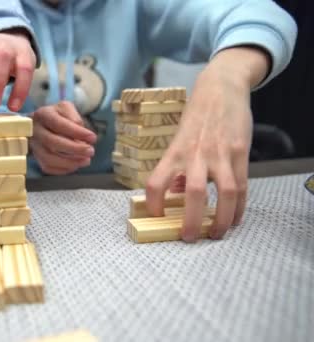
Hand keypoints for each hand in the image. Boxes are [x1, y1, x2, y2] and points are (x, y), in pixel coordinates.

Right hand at [30, 101, 96, 174]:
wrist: (42, 124)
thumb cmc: (58, 116)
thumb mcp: (67, 109)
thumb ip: (75, 118)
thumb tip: (82, 135)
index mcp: (43, 114)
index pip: (58, 124)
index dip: (76, 132)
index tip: (93, 138)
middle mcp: (35, 131)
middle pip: (52, 142)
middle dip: (74, 149)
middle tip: (90, 151)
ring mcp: (34, 146)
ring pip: (48, 158)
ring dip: (70, 162)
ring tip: (86, 161)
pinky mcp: (36, 158)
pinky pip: (47, 167)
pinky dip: (63, 169)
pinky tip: (76, 165)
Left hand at [146, 47, 270, 241]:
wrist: (220, 89)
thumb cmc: (196, 118)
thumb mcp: (179, 139)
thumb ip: (177, 166)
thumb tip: (176, 194)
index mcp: (174, 152)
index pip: (155, 182)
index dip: (153, 203)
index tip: (156, 216)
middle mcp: (195, 154)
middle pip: (192, 194)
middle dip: (190, 221)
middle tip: (188, 237)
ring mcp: (220, 154)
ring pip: (224, 193)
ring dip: (220, 219)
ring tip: (215, 233)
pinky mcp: (240, 153)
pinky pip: (242, 186)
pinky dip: (238, 207)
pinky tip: (233, 218)